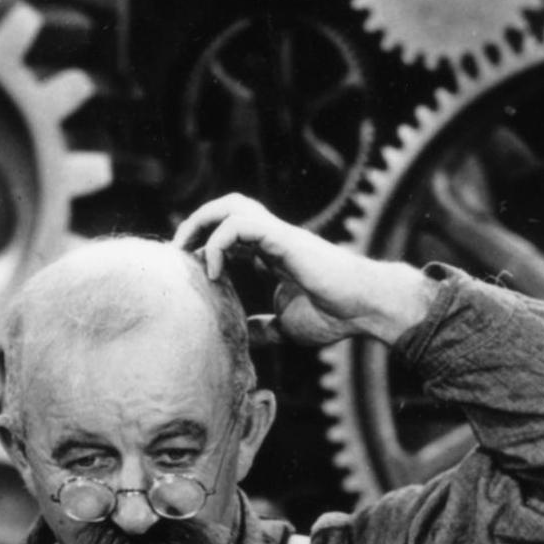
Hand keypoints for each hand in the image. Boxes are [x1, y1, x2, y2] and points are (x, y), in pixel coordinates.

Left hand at [172, 191, 435, 348]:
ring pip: (231, 206)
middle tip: (177, 253)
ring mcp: (279, 235)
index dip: (204, 245)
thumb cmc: (335, 315)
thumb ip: (262, 327)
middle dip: (196, 223)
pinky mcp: (284, 239)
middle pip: (227, 207)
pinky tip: (213, 273)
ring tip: (186, 255)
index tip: (186, 272)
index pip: (229, 233)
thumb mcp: (286, 326)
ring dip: (201, 224)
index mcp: (271, 254)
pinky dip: (218, 243)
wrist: (366, 308)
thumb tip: (241, 337)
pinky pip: (241, 225)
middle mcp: (273, 239)